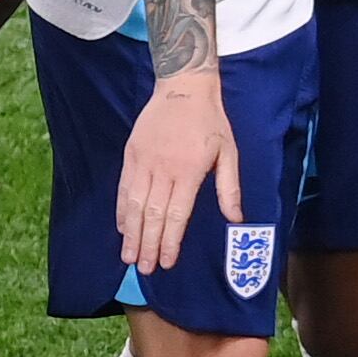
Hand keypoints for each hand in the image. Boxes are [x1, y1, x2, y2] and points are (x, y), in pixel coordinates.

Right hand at [116, 72, 239, 271]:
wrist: (184, 87)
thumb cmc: (211, 122)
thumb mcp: (229, 152)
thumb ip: (229, 187)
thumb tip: (236, 218)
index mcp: (189, 171)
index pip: (176, 214)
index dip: (170, 241)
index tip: (166, 262)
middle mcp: (163, 169)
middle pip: (152, 215)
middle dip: (147, 245)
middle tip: (144, 269)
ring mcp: (144, 161)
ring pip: (134, 204)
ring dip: (130, 233)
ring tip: (128, 256)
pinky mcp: (131, 154)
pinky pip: (124, 187)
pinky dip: (121, 209)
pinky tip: (121, 227)